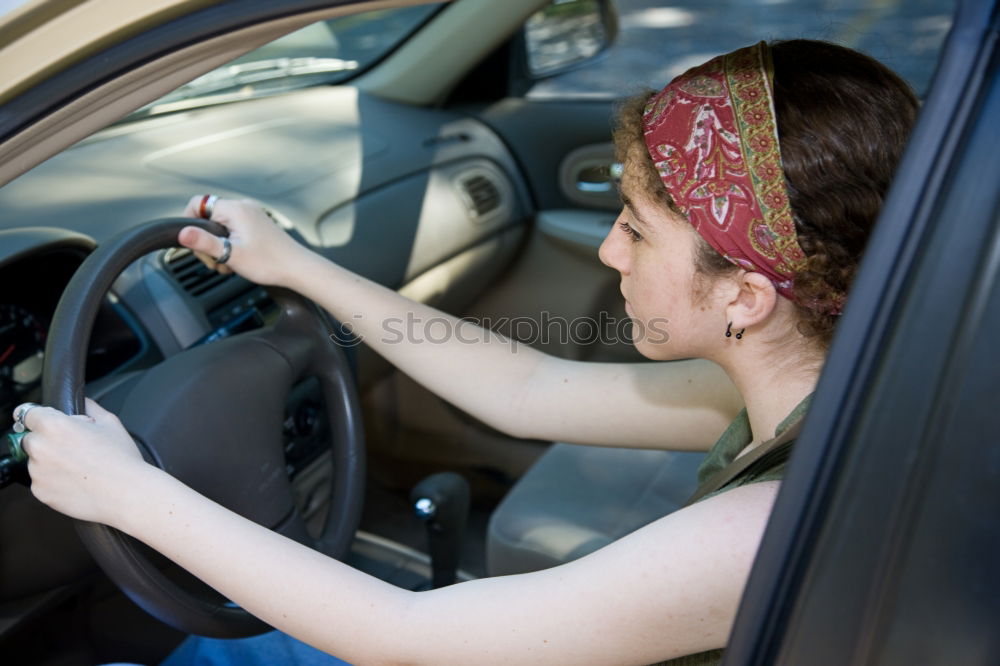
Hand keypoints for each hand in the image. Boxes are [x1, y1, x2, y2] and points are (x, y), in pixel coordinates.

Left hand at [15, 399, 152, 526]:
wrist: (125, 493)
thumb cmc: (121, 459)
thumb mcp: (110, 422)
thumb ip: (89, 407)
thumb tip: (82, 402)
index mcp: (53, 426)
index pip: (28, 414)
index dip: (42, 416)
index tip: (46, 421)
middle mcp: (39, 448)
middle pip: (31, 438)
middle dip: (47, 440)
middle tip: (74, 447)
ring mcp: (37, 472)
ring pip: (36, 461)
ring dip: (50, 462)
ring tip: (79, 467)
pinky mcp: (40, 492)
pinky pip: (42, 481)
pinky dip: (54, 481)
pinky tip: (76, 480)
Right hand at [179, 196, 310, 286]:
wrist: (298, 268)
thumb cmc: (269, 263)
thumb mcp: (231, 255)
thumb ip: (205, 243)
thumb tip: (182, 233)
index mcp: (235, 209)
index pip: (197, 204)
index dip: (189, 223)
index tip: (193, 243)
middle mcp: (243, 206)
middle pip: (208, 218)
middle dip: (207, 241)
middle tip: (216, 262)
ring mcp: (252, 214)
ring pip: (221, 227)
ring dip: (219, 247)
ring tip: (229, 264)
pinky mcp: (257, 224)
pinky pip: (234, 230)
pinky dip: (231, 245)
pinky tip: (238, 261)